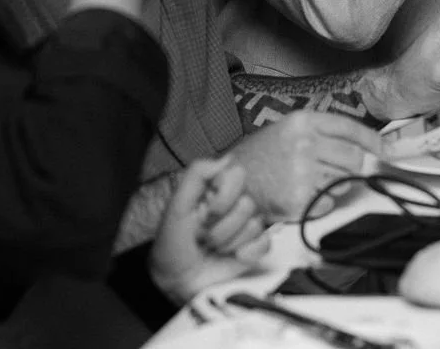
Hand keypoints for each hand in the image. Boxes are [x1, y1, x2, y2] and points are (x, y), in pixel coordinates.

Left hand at [149, 157, 268, 303]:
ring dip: (229, 241)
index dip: (223, 197)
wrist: (176, 281)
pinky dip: (249, 252)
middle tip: (205, 235)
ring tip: (213, 248)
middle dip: (222, 225)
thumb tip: (228, 158)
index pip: (238, 175)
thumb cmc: (173, 242)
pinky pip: (266, 243)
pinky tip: (234, 257)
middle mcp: (235, 204)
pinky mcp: (254, 250)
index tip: (205, 212)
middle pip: (248, 203)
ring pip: (256, 224)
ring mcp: (245, 227)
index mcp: (218, 189)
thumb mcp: (177, 205)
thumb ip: (198, 174)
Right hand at [233, 112, 381, 219]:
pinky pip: (330, 202)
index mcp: (303, 121)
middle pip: (354, 158)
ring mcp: (302, 173)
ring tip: (311, 180)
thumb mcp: (290, 130)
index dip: (372, 140)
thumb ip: (322, 134)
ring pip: (344, 180)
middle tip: (338, 169)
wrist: (234, 180)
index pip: (349, 128)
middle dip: (353, 166)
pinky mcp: (300, 200)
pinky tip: (303, 194)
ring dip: (335, 183)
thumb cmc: (263, 155)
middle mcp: (304, 144)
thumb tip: (362, 145)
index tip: (384, 149)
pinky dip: (322, 202)